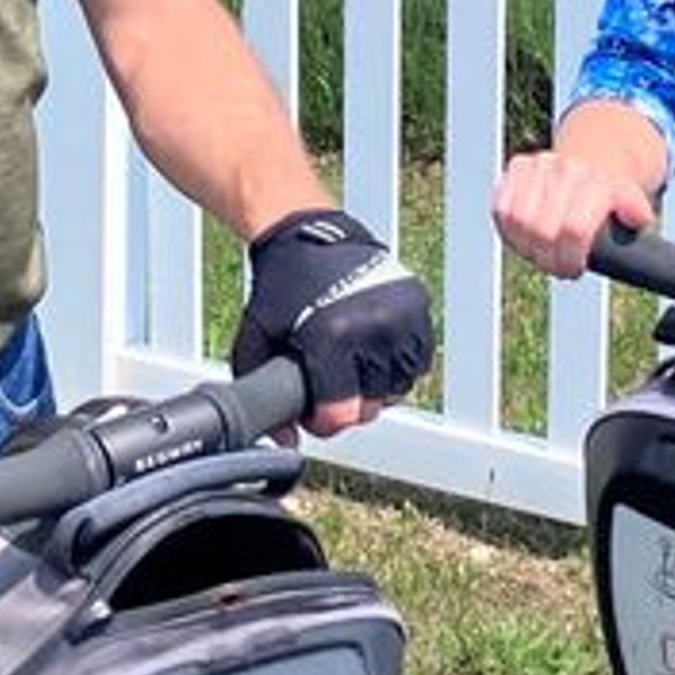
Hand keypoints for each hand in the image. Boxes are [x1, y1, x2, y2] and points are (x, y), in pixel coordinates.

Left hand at [231, 210, 430, 432]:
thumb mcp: (256, 340)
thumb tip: (285, 442)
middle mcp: (372, 328)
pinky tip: (374, 354)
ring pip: (398, 388)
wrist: (307, 232)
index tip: (314, 409)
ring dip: (375, 388)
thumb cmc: (279, 289)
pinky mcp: (417, 305)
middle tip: (330, 385)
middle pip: (370, 407)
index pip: (341, 415)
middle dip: (348, 405)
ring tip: (352, 368)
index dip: (323, 421)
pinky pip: (418, 361)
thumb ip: (261, 393)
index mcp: (331, 338)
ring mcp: (400, 315)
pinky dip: (398, 365)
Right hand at [491, 146, 655, 279]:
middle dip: (548, 259)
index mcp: (596, 181)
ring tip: (541, 253)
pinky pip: (501, 208)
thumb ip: (637, 215)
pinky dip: (509, 230)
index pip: (573, 230)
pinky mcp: (518, 166)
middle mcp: (567, 169)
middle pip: (542, 231)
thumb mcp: (633, 205)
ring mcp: (540, 165)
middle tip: (557, 266)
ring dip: (526, 246)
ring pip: (517, 221)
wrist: (594, 159)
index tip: (574, 269)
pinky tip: (525, 237)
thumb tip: (636, 218)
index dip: (569, 259)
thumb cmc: (609, 196)